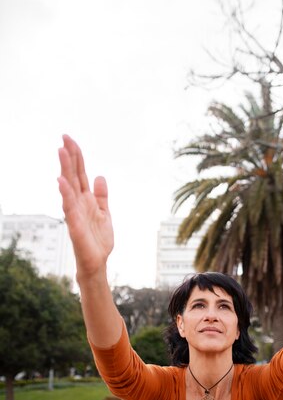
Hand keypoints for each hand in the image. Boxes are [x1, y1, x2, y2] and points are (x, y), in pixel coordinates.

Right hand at [58, 135, 113, 278]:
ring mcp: (75, 213)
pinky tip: (61, 182)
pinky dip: (65, 194)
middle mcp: (78, 203)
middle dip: (69, 157)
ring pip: (68, 187)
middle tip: (64, 137)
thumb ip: (102, 196)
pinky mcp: (75, 225)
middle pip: (73, 176)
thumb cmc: (98, 240)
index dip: (76, 156)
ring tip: (61, 151)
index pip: (80, 173)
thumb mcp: (104, 213)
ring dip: (65, 169)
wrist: (98, 262)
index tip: (69, 139)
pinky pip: (69, 208)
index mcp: (86, 199)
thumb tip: (100, 176)